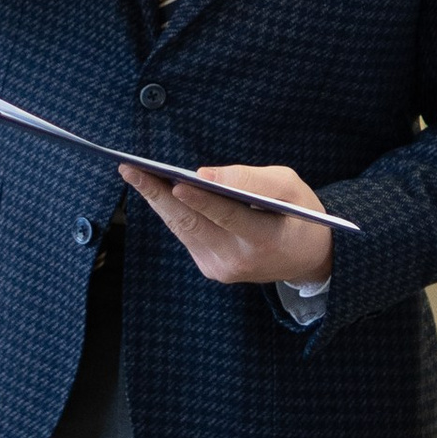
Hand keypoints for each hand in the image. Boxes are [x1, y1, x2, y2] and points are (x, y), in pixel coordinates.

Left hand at [117, 162, 333, 284]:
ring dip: (157, 201)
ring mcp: (222, 269)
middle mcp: (239, 260)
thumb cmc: (299, 213)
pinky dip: (172, 211)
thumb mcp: (289, 186)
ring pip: (183, 229)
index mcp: (265, 239)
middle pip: (192, 223)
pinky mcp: (211, 269)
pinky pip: (187, 235)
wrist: (306, 257)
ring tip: (133, 174)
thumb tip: (205, 174)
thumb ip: (251, 179)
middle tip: (129, 168)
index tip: (176, 182)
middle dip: (158, 194)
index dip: (201, 200)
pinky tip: (156, 190)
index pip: (228, 216)